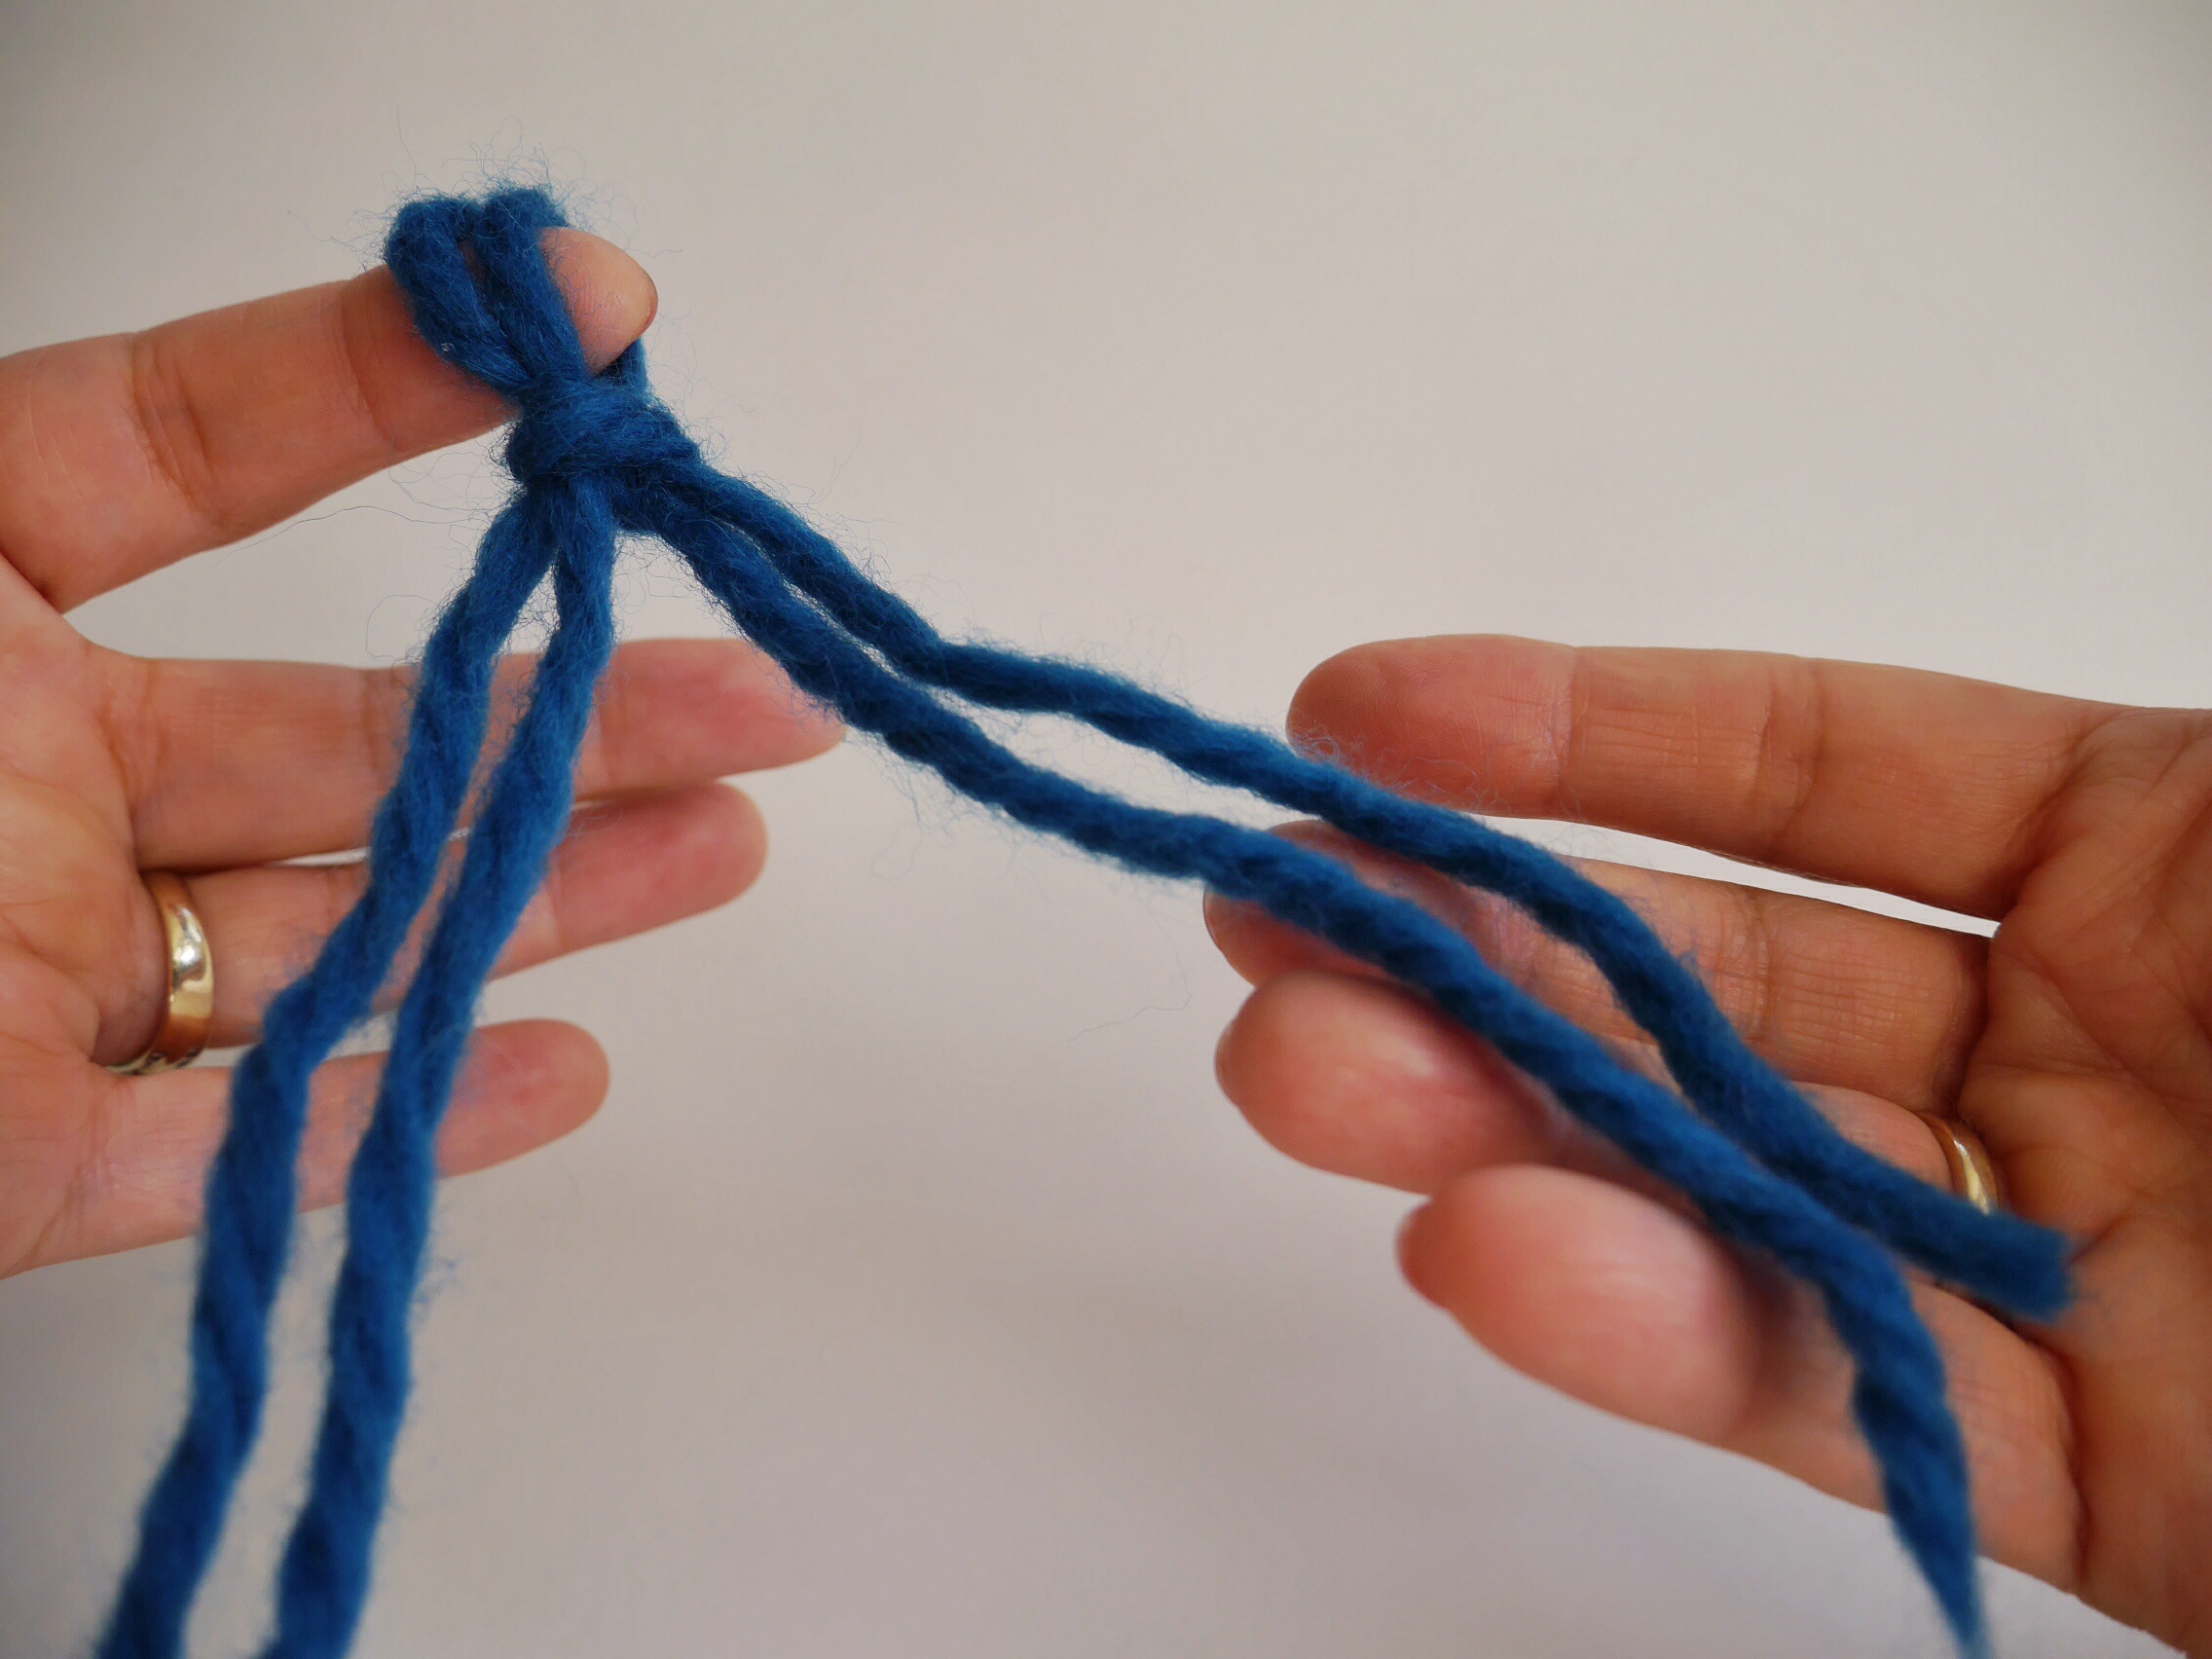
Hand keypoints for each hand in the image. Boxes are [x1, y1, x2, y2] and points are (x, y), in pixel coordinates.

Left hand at [0, 233, 840, 1277]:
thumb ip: (75, 443)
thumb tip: (348, 270)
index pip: (180, 448)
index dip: (380, 381)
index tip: (583, 328)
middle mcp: (0, 784)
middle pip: (335, 734)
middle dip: (566, 707)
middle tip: (746, 684)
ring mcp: (18, 984)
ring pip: (332, 939)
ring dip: (541, 897)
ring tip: (722, 850)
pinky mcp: (2, 1168)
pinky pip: (231, 1152)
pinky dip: (399, 1121)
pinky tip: (557, 1071)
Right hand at [1207, 635, 2211, 1653]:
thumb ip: (2095, 770)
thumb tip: (1761, 713)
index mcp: (2143, 865)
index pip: (1815, 773)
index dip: (1583, 731)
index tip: (1360, 719)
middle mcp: (2063, 1056)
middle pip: (1708, 990)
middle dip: (1475, 951)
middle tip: (1274, 928)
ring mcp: (2047, 1269)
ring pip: (1724, 1195)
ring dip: (1503, 1136)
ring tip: (1312, 1083)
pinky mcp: (2083, 1480)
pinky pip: (1842, 1396)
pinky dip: (1662, 1336)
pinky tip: (1489, 1256)